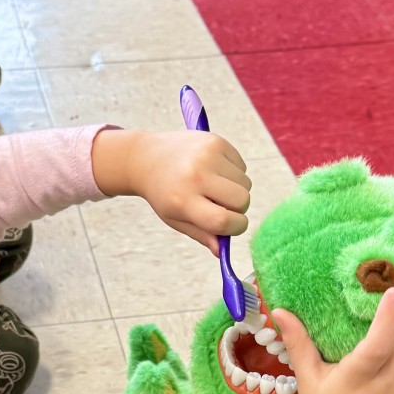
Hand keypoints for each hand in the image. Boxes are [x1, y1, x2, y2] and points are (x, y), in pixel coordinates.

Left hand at [90, 129, 250, 252]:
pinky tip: (215, 171)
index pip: (224, 221)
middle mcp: (196, 175)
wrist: (147, 158)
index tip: (232, 226)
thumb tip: (222, 252)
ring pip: (246, 183)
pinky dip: (234, 173)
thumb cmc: (164, 193)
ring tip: (215, 186)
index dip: (235, 228)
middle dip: (238, 208)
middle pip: (242, 200)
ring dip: (237, 189)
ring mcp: (208, 155)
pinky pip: (242, 166)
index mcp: (183, 200)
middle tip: (222, 205)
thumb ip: (201, 235)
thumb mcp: (175, 219)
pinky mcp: (216, 142)